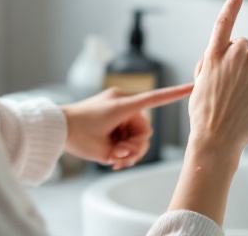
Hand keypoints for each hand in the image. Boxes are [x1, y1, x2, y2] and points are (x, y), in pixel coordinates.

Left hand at [60, 83, 193, 169]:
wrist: (56, 128)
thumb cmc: (77, 136)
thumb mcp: (104, 151)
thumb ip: (126, 152)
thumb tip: (134, 149)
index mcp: (121, 106)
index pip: (154, 98)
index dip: (174, 94)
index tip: (191, 87)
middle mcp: (122, 101)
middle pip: (145, 128)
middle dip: (136, 147)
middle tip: (120, 159)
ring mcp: (117, 106)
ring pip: (136, 131)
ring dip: (129, 148)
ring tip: (113, 160)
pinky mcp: (112, 112)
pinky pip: (126, 129)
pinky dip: (122, 144)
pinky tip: (113, 157)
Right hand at [187, 0, 247, 156]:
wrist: (217, 140)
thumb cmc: (204, 112)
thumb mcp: (199, 81)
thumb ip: (213, 59)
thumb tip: (231, 50)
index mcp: (215, 55)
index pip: (224, 24)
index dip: (231, 7)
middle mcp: (237, 58)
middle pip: (247, 46)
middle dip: (243, 59)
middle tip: (234, 83)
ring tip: (245, 96)